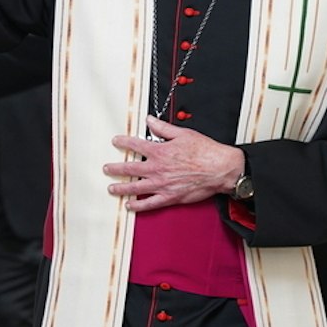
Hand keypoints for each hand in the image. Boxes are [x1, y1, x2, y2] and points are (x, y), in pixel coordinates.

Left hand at [103, 115, 244, 212]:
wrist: (220, 169)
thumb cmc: (205, 151)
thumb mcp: (183, 134)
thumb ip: (163, 128)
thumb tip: (150, 121)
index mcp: (160, 152)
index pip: (136, 146)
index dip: (123, 142)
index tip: (116, 141)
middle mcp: (158, 169)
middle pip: (130, 169)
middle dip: (116, 169)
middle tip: (106, 168)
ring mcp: (162, 185)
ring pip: (136, 188)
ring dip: (121, 188)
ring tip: (112, 188)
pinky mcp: (170, 197)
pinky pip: (150, 204)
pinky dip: (139, 206)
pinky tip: (130, 206)